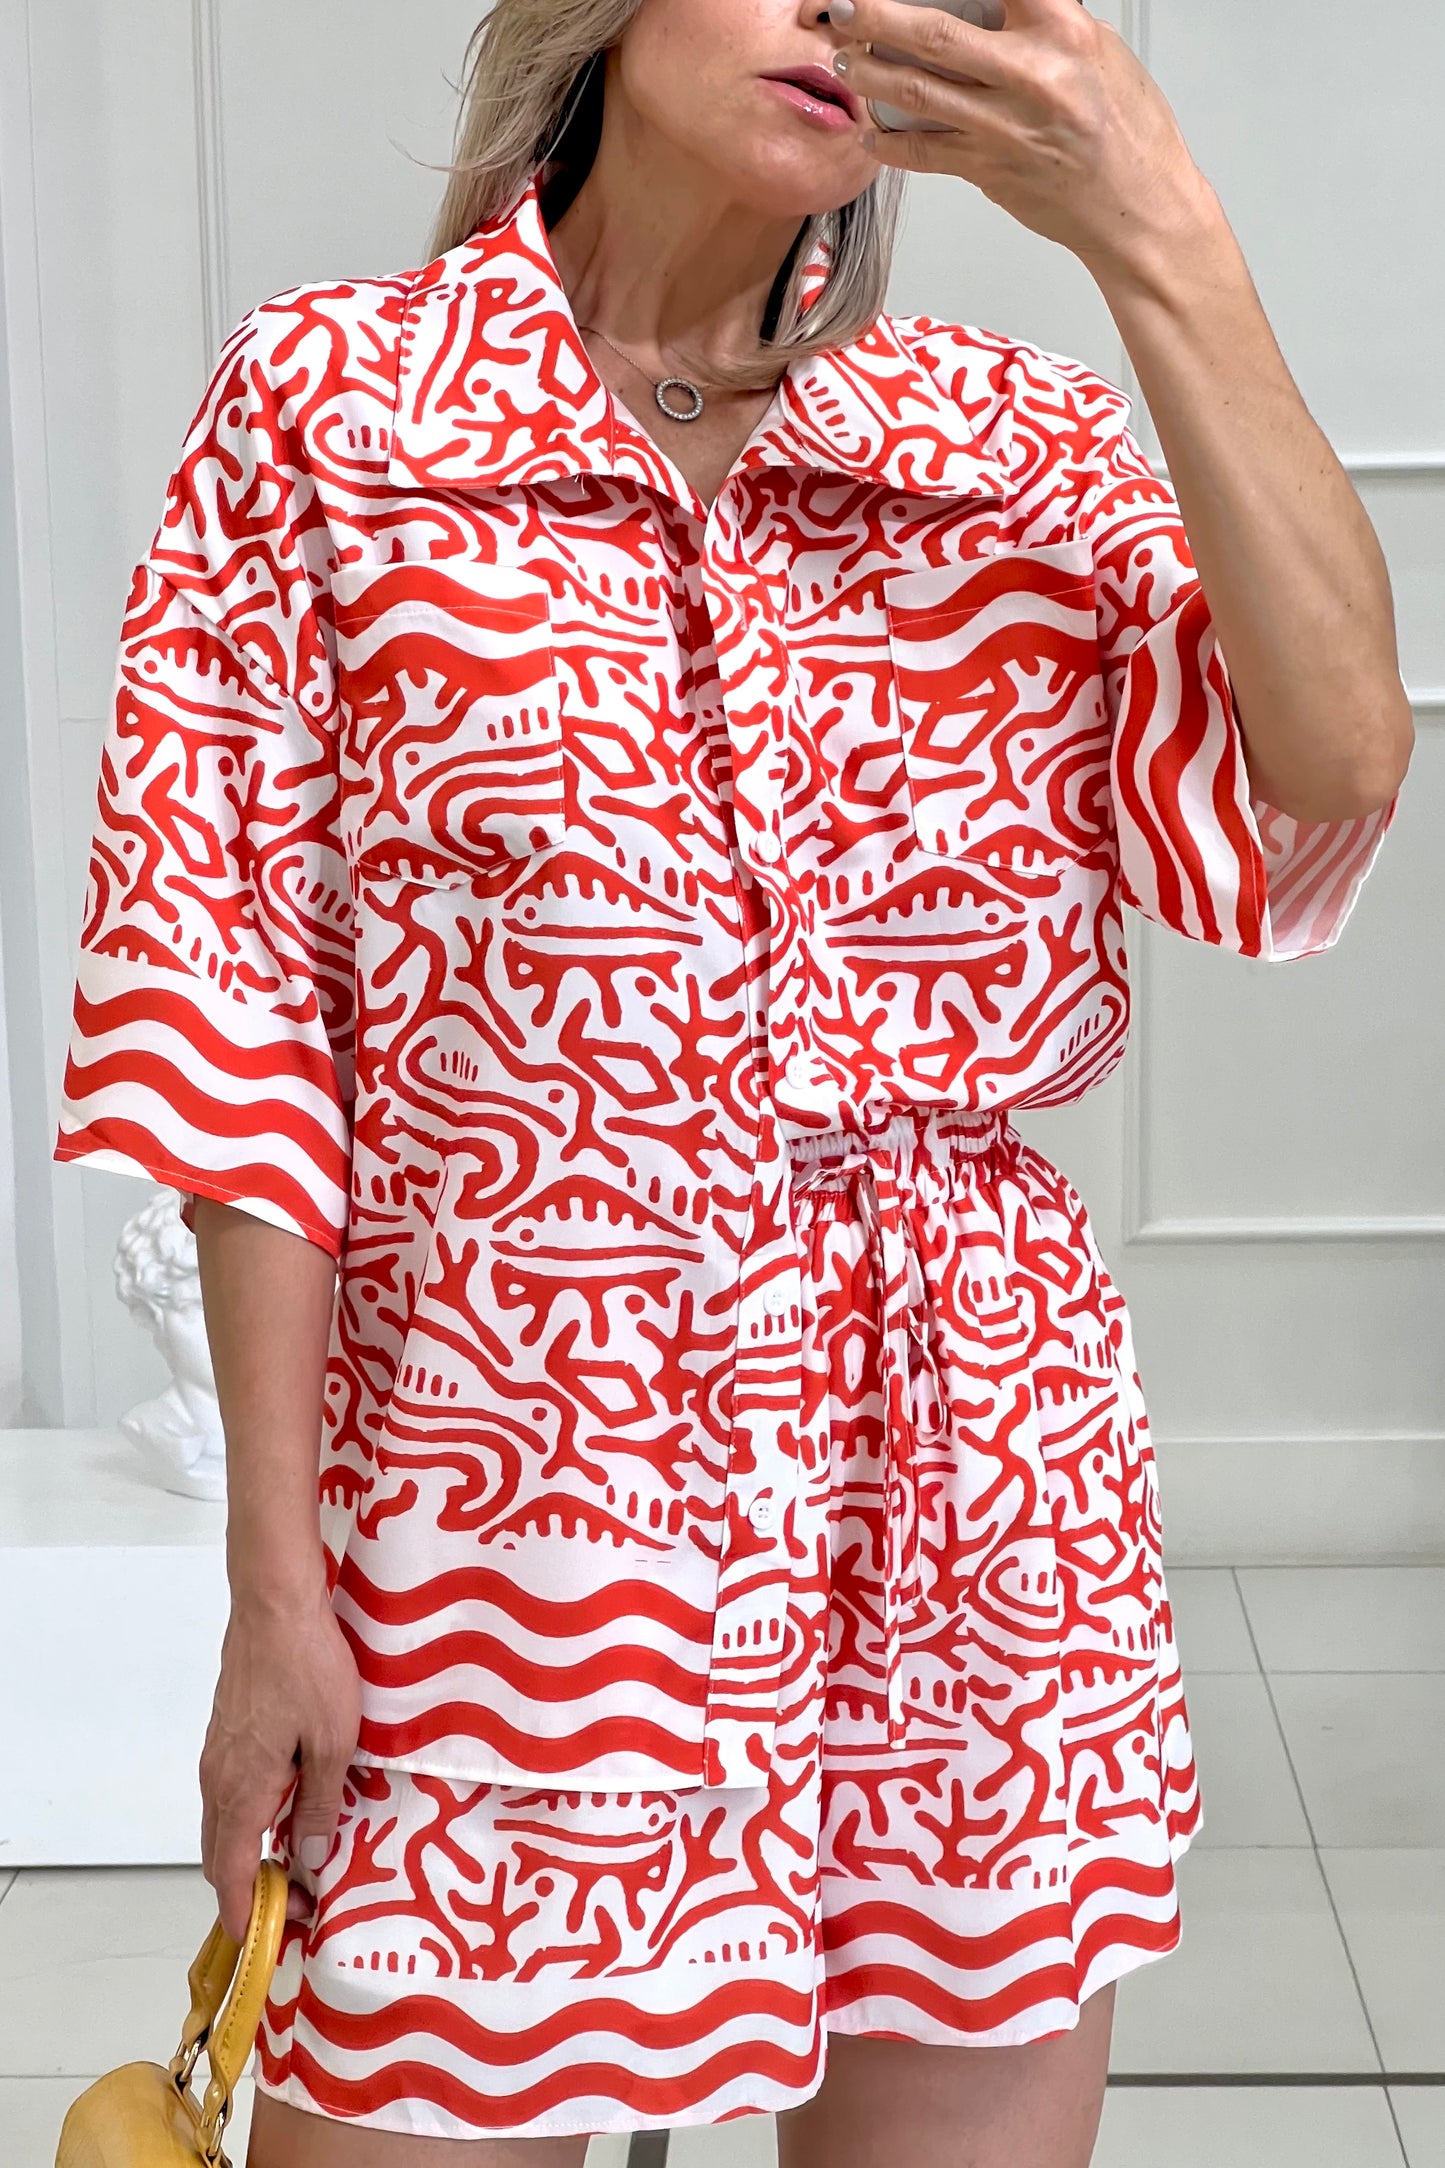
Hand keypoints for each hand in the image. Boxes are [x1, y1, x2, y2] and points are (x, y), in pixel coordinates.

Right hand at [199, 1582, 360, 1942]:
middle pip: (220, 1856)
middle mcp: (218, 1778)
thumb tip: (309, 1860)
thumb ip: (317, 1807)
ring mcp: (218, 1754)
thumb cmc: (307, 1668)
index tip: (268, 1939)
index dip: (246, 1913)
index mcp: (241, 1790)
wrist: (275, 1604)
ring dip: (250, 1852)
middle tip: (297, 1901)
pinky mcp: (227, 1732)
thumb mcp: (331, 1744)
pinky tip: (289, 1809)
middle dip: (250, 1889)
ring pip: (224, 1824)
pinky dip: (250, 1817)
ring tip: (298, 1860)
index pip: (229, 1875)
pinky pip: (231, 1792)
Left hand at [825, 0, 1215, 272]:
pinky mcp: (988, 171)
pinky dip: (890, 141)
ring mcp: (1005, 127)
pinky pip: (924, 151)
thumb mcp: (1100, 52)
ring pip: (917, 92)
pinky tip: (871, 130)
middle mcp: (1031, 76)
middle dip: (876, 15)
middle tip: (844, 6)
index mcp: (1064, 31)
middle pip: (934, 34)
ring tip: (845, 58)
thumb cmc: (1128, 132)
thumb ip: (1045, 25)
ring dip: (870, 74)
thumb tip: (998, 5)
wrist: (1138, 210)